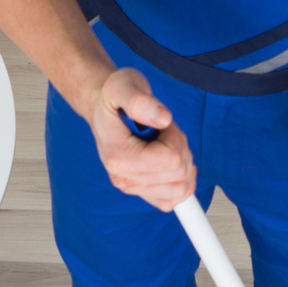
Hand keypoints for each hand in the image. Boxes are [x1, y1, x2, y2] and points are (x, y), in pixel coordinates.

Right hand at [89, 67, 194, 209]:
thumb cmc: (115, 96)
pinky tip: (171, 162)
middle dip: (181, 148)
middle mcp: (122, 178)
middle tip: (163, 131)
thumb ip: (140, 101)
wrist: (104, 108)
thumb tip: (163, 119)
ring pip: (180, 189)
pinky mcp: (141, 193)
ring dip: (183, 164)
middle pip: (179, 175)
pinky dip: (181, 181)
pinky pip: (173, 201)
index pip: (171, 160)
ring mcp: (132, 188)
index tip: (161, 124)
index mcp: (118, 156)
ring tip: (165, 144)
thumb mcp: (123, 85)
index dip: (175, 138)